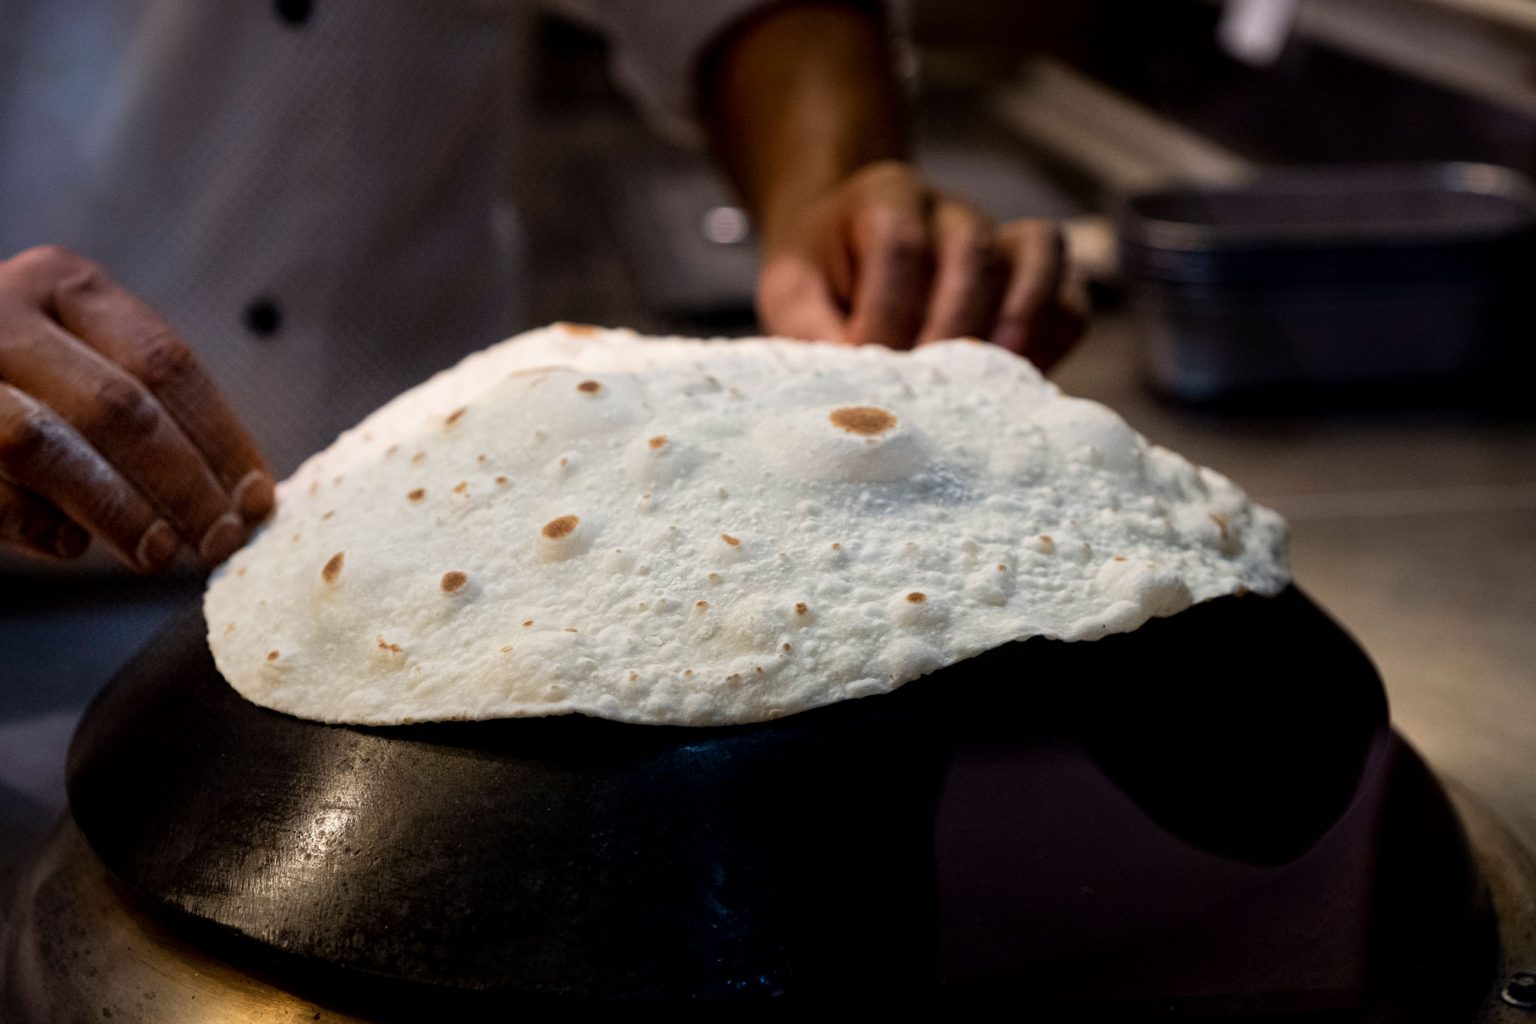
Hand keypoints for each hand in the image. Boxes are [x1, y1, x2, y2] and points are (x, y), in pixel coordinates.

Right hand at [0, 245, 273, 569]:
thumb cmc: (20, 380)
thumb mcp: (80, 361)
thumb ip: (147, 407)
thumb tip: (243, 495)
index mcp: (64, 285)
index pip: (167, 364)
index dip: (221, 439)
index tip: (257, 499)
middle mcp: (1, 311)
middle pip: (119, 407)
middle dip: (183, 486)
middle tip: (220, 541)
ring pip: (47, 447)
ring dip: (117, 511)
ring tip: (160, 554)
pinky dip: (34, 525)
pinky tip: (72, 546)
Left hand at [756, 161, 1086, 368]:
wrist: (846, 248)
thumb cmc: (820, 276)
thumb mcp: (791, 293)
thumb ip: (808, 331)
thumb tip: (848, 393)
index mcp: (885, 197)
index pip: (900, 245)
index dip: (886, 314)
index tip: (864, 367)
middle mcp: (950, 209)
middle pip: (971, 254)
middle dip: (949, 329)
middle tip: (926, 392)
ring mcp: (1000, 237)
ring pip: (1034, 259)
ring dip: (1019, 322)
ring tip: (999, 379)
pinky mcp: (1030, 278)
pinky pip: (1069, 293)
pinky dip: (1056, 333)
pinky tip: (1027, 378)